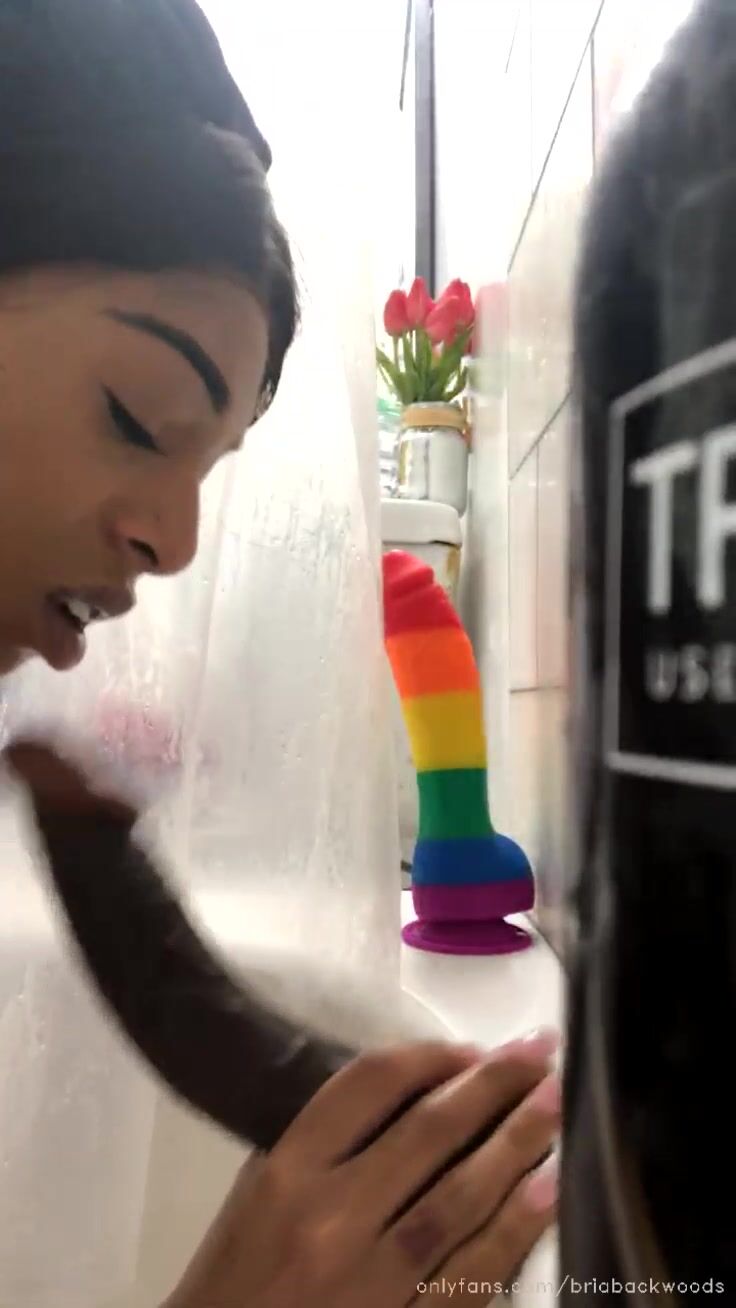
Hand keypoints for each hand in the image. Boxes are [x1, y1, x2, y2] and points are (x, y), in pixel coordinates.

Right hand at [165, 1032, 558, 1306]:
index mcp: (289, 1172)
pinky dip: (516, 1227)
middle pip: (430, 1130)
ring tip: (558, 1102)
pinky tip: (550, 1188)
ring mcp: (373, 1280)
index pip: (372, 1086)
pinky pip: (472, 1273)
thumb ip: (318, 1145)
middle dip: (494, 1084)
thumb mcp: (254, 1195)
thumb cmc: (234, 1280)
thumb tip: (405, 1098)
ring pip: (462, 1195)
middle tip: (541, 1052)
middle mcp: (333, 1217)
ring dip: (519, 1142)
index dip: (431, 1058)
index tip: (471, 1049)